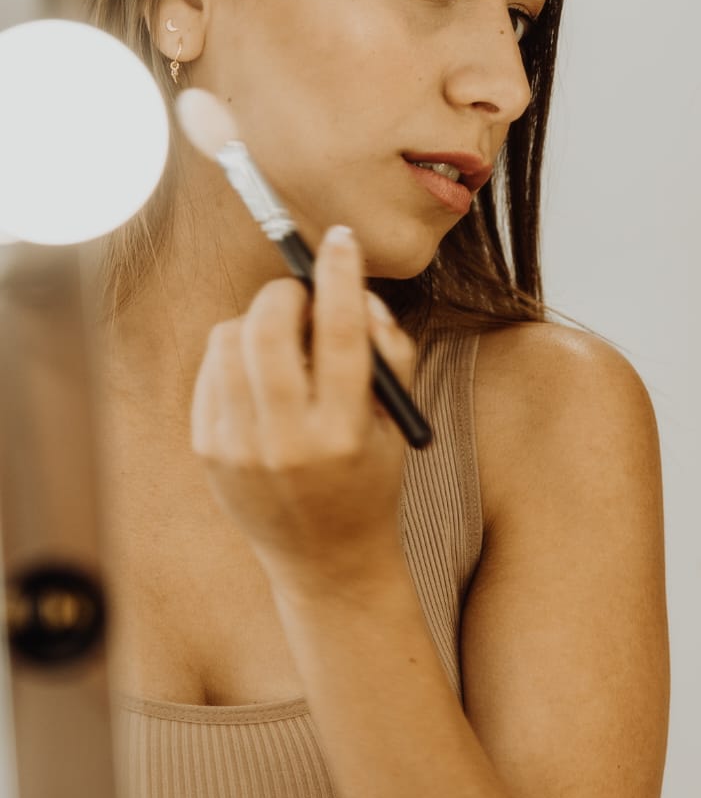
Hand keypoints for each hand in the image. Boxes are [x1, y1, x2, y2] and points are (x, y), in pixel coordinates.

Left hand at [191, 225, 418, 588]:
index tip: (341, 240)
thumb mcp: (396, 421)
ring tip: (284, 344)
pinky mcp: (208, 448)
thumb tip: (355, 292)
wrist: (325, 556)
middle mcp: (288, 441)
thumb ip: (390, 352)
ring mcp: (240, 447)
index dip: (341, 277)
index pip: (343, 335)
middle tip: (302, 295)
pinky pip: (211, 368)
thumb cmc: (369, 475)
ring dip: (257, 322)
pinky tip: (261, 375)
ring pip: (230, 340)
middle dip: (286, 294)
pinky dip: (235, 353)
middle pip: (269, 330)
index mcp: (346, 433)